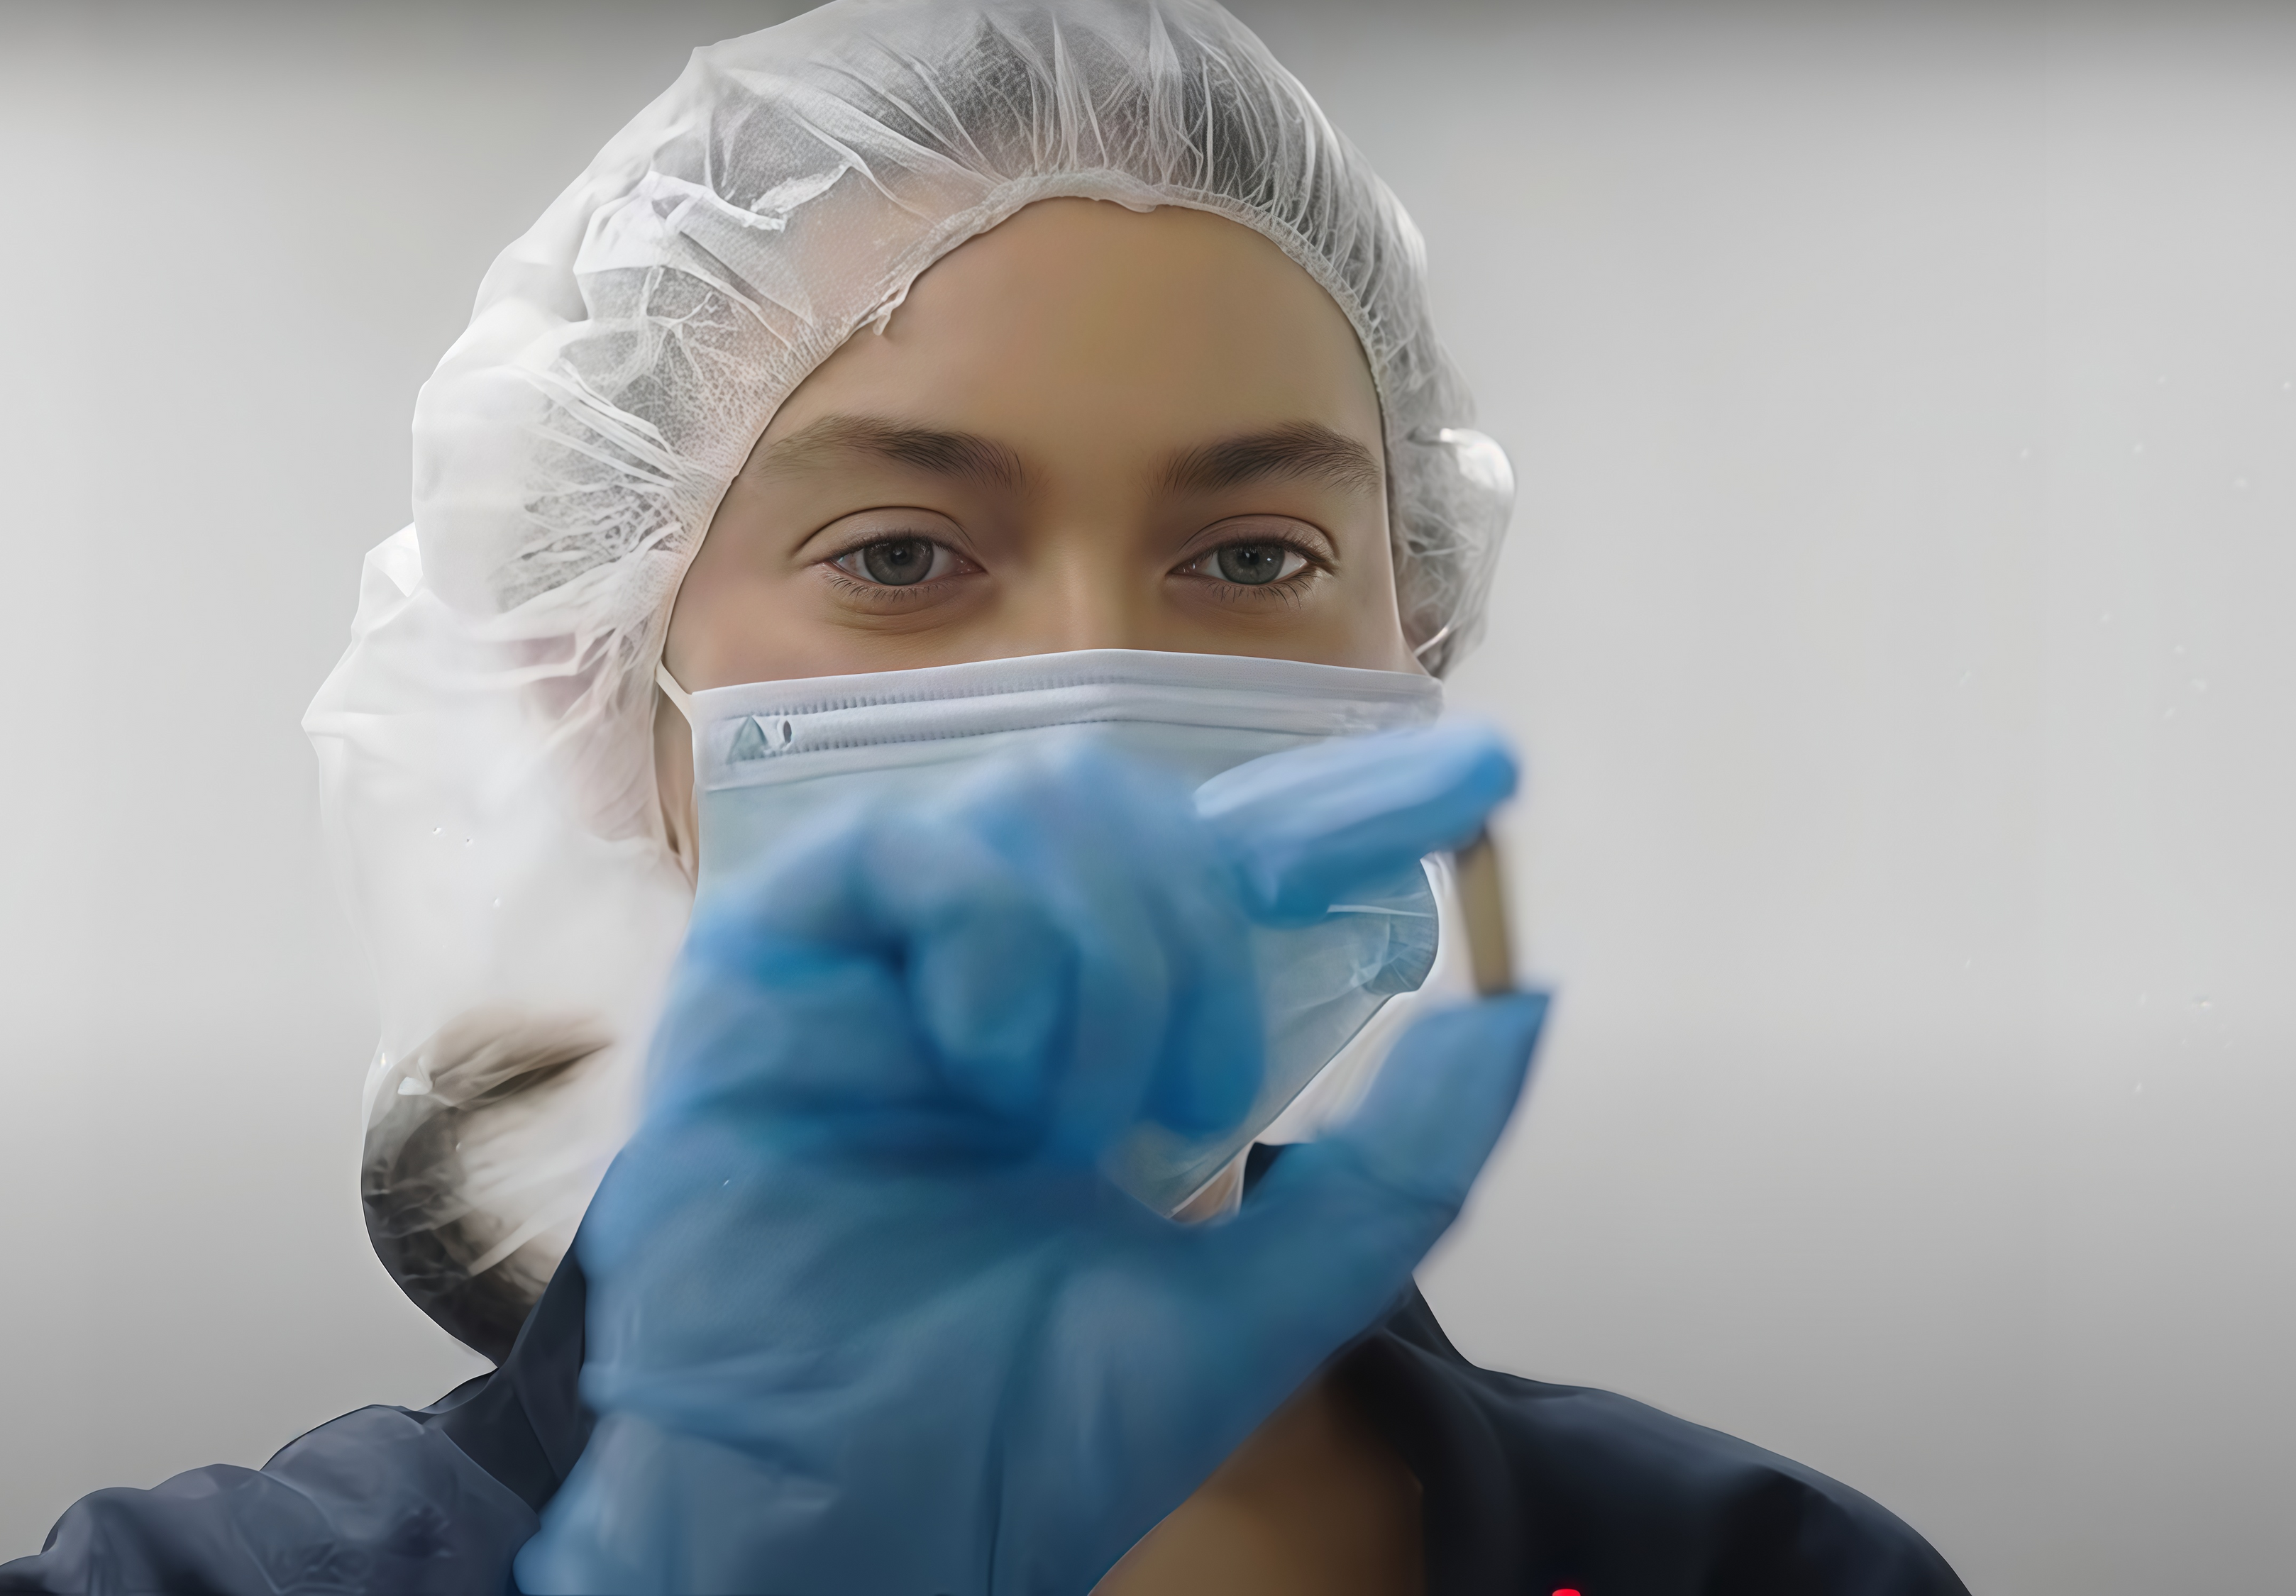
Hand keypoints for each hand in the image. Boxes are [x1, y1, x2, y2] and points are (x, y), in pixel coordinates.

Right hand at [515, 727, 1547, 1595]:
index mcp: (1091, 1031)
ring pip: (1033, 806)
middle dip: (1203, 931)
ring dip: (1106, 956)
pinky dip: (991, 936)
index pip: (1228, 864)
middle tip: (1200, 1088)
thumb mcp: (1263, 1297)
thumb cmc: (1023, 1435)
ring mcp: (877, 959)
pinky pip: (899, 851)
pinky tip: (994, 1067)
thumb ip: (1399, 1166)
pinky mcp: (768, 966)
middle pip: (1129, 807)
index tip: (1483, 775)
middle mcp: (985, 970)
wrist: (865, 1527)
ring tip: (1077, 1116)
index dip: (1349, 806)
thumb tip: (1527, 1006)